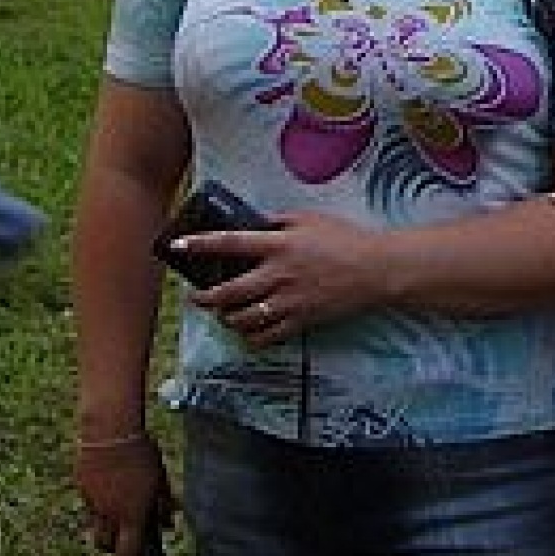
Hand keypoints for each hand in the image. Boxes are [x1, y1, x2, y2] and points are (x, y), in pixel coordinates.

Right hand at [73, 431, 174, 555]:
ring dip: (105, 527)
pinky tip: (109, 481)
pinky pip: (90, 504)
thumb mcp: (161, 480)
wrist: (109, 431)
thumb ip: (164, 505)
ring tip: (118, 506)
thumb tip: (168, 524)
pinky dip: (99, 502)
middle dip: (113, 547)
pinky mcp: (82, 489)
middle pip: (106, 546)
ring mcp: (93, 503)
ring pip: (95, 527)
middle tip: (124, 537)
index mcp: (132, 515)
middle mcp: (110, 515)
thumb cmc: (142, 454)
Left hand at [183, 212, 372, 347]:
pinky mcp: (300, 321)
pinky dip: (251, 337)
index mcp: (279, 245)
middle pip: (228, 292)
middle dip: (205, 297)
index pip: (230, 243)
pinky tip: (248, 331)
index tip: (178, 245)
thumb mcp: (310, 219)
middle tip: (197, 297)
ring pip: (242, 319)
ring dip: (226, 318)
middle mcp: (278, 275)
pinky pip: (266, 337)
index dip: (200, 244)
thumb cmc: (346, 239)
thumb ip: (278, 221)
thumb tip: (255, 224)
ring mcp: (288, 302)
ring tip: (223, 313)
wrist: (376, 270)